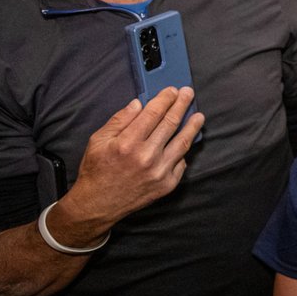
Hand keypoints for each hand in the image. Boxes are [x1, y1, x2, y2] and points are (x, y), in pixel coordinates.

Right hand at [60, 87, 203, 230]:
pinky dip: (183, 151)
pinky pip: (181, 162)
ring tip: (198, 116)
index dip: (165, 99)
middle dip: (182, 105)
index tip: (173, 90)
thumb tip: (139, 103)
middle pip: (171, 123)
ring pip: (183, 142)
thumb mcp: (98, 140)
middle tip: (189, 93)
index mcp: (128, 143)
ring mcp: (159, 172)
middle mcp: (146, 156)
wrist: (98, 205)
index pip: (154, 113)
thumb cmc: (97, 171)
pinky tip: (185, 141)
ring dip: (193, 126)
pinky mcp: (167, 184)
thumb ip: (120, 120)